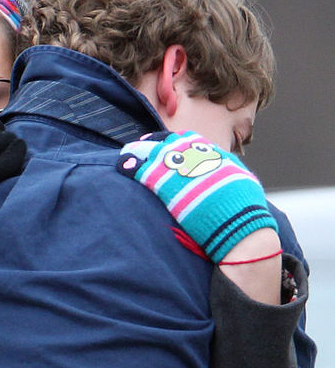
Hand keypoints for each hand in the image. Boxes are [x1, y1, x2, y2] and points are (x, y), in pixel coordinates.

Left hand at [118, 131, 276, 262]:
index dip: (174, 140)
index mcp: (216, 155)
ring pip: (152, 152)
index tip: (164, 142)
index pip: (190, 139)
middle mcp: (197, 157)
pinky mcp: (168, 185)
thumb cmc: (245, 212)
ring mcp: (182, 170)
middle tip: (141, 145)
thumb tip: (223, 167)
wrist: (240, 228)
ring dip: (137, 151)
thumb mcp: (241, 181)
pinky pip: (143, 170)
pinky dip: (131, 166)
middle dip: (153, 143)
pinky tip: (122, 165)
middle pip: (169, 142)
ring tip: (126, 153)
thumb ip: (226, 170)